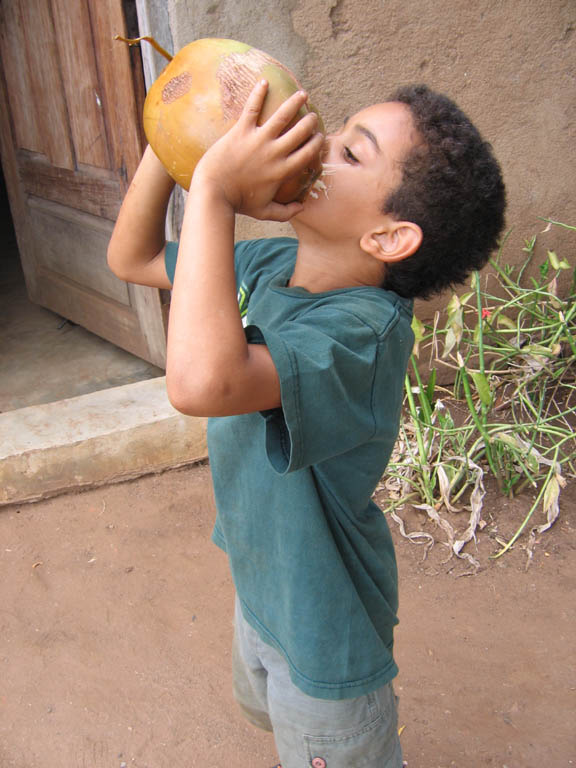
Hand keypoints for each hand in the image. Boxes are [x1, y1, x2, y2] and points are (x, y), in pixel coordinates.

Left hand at [191, 80, 323, 220]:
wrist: (213, 192)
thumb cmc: (238, 203)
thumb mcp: (264, 212)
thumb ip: (285, 213)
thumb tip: (301, 208)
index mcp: (283, 171)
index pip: (308, 153)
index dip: (317, 143)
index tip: (320, 138)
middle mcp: (275, 152)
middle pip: (301, 131)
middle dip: (311, 122)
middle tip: (312, 116)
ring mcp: (258, 140)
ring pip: (283, 115)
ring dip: (295, 102)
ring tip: (303, 94)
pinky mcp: (241, 131)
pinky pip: (252, 107)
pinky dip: (259, 93)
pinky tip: (264, 81)